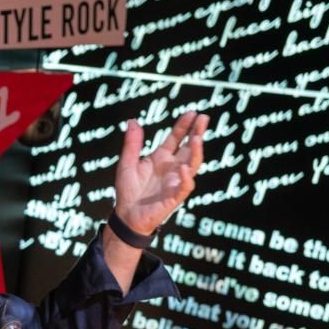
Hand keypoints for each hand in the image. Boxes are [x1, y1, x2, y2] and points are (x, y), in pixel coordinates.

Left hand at [114, 111, 208, 235]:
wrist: (126, 215)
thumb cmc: (128, 191)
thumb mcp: (127, 164)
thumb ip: (132, 144)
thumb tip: (132, 121)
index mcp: (161, 158)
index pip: (177, 138)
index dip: (184, 126)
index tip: (192, 112)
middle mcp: (172, 168)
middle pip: (189, 147)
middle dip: (197, 133)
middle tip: (203, 118)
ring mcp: (175, 181)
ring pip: (192, 164)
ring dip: (196, 152)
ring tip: (197, 138)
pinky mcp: (175, 196)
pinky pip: (185, 186)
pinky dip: (186, 178)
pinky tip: (183, 168)